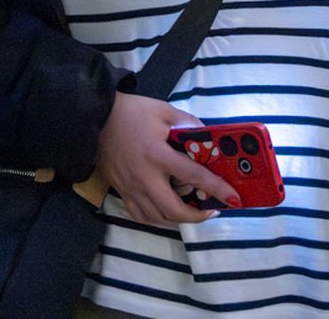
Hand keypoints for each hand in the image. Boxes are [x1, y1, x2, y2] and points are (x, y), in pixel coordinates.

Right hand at [96, 93, 238, 224]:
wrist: (94, 119)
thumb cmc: (130, 112)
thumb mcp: (163, 110)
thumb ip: (187, 123)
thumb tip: (206, 135)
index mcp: (158, 155)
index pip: (193, 176)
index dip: (216, 188)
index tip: (233, 198)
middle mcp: (145, 178)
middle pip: (174, 209)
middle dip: (197, 215)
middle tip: (211, 209)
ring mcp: (131, 188)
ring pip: (158, 217)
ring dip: (179, 218)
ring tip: (193, 209)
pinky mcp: (121, 192)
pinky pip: (141, 216)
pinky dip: (158, 218)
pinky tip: (167, 211)